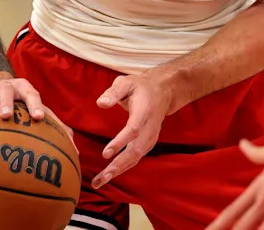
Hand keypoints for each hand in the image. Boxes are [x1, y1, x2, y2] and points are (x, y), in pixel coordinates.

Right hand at [0, 72, 75, 148]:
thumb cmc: (21, 103)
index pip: (32, 94)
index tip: (39, 118)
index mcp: (24, 89)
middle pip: (5, 91)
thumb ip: (54, 125)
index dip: (36, 105)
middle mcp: (3, 86)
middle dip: (5, 102)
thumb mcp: (36, 108)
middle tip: (6, 116)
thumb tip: (74, 145)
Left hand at [91, 72, 169, 188]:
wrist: (162, 93)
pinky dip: (124, 168)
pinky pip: (136, 158)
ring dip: (119, 170)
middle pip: (136, 150)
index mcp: (144, 111)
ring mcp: (150, 137)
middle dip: (119, 165)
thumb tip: (101, 104)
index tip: (105, 154)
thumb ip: (113, 92)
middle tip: (102, 176)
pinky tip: (109, 175)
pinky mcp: (148, 143)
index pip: (133, 129)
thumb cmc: (139, 88)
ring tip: (101, 181)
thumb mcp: (126, 82)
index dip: (121, 142)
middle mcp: (149, 127)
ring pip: (136, 157)